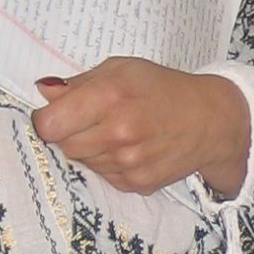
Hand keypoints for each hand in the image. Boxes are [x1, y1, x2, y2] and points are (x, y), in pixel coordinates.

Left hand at [32, 60, 250, 196]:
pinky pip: (103, 176)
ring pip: (82, 162)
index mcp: (111, 96)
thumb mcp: (122, 70)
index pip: (49, 124)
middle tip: (90, 120)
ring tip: (115, 132)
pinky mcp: (137, 183)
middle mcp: (119, 132)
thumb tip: (44, 91)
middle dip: (69, 133)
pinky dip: (108, 163)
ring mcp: (128, 162)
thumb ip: (80, 82)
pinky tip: (129, 148)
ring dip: (89, 148)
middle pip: (63, 145)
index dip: (45, 120)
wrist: (210, 121)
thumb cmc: (163, 89)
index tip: (52, 116)